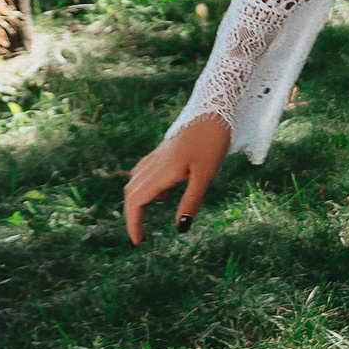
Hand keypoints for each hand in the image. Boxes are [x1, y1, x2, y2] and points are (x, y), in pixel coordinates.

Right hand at [124, 113, 230, 244]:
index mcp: (161, 171)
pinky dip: (147, 185)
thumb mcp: (206, 174)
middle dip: (132, 214)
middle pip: (132, 192)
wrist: (216, 107)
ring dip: (137, 199)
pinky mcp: (167, 149)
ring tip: (148, 214)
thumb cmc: (213, 140)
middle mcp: (155, 163)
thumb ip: (191, 201)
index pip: (136, 201)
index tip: (138, 242)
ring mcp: (160, 155)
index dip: (133, 223)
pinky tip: (165, 192)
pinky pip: (147, 170)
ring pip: (137, 180)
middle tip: (140, 234)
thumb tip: (180, 228)